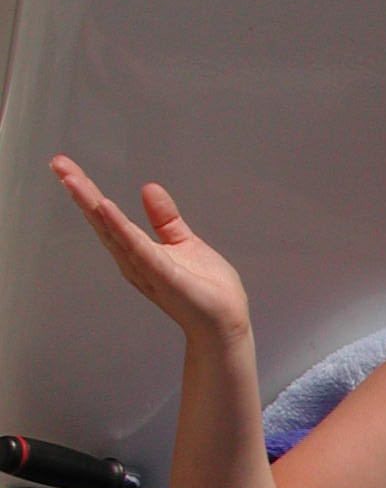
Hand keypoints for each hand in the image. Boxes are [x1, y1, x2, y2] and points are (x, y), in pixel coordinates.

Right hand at [52, 155, 250, 342]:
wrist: (225, 323)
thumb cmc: (206, 291)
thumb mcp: (182, 243)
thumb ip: (164, 219)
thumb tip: (149, 188)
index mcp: (137, 251)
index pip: (106, 216)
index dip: (86, 191)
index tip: (65, 166)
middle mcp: (133, 260)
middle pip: (101, 220)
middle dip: (80, 192)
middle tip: (58, 164)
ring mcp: (146, 268)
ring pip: (114, 231)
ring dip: (92, 204)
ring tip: (72, 179)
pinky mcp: (163, 275)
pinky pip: (138, 248)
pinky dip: (121, 228)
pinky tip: (106, 208)